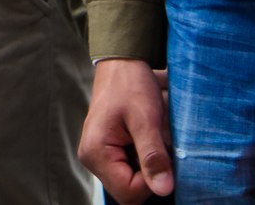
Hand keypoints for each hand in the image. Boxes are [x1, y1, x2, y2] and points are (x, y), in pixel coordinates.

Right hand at [79, 57, 175, 201]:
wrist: (121, 62)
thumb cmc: (131, 84)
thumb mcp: (146, 119)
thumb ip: (153, 156)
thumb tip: (163, 190)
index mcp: (96, 153)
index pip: (129, 193)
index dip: (152, 181)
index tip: (162, 155)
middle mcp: (91, 158)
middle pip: (127, 190)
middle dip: (149, 173)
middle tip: (158, 144)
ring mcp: (97, 155)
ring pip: (129, 181)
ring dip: (146, 166)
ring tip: (151, 139)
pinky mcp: (105, 151)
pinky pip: (127, 169)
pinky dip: (141, 159)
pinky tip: (145, 139)